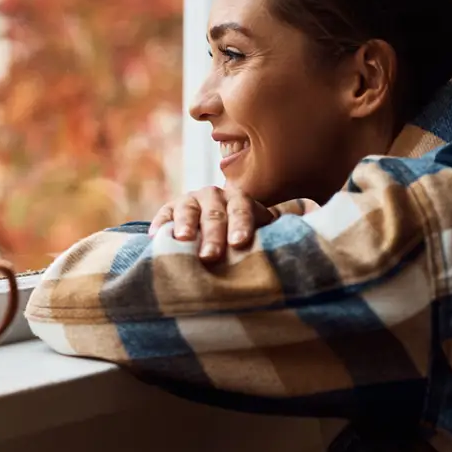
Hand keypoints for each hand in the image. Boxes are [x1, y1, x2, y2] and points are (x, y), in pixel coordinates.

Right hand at [148, 186, 273, 261]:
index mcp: (239, 199)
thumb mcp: (259, 229)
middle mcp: (213, 195)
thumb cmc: (242, 234)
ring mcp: (190, 201)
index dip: (240, 225)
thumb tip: (296, 238)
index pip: (242, 209)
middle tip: (210, 256)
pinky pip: (163, 216)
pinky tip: (156, 237)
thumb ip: (272, 234)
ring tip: (182, 240)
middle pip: (214, 214)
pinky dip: (160, 225)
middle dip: (212, 235)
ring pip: (187, 211)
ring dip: (185, 225)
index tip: (239, 243)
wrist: (217, 223)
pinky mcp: (169, 210)